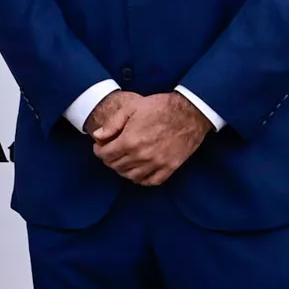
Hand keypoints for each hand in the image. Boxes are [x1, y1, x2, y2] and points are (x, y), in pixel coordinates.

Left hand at [91, 90, 211, 186]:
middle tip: (111, 152)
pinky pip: (151, 181)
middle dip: (109, 159)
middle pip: (116, 166)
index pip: (105, 155)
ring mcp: (157, 163)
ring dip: (123, 169)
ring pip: (131, 176)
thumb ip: (112, 123)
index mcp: (130, 141)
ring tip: (123, 160)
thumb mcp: (131, 108)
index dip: (99, 150)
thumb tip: (98, 136)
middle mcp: (142, 156)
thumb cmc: (161, 106)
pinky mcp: (170, 167)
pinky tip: (139, 170)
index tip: (100, 146)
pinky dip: (141, 179)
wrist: (190, 111)